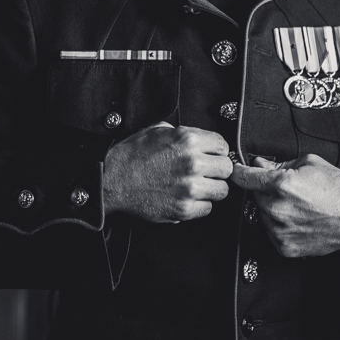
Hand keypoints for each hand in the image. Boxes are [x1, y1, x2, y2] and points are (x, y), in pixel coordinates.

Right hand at [103, 122, 232, 222]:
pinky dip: (200, 205)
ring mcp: (189, 187)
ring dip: (212, 189)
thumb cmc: (131, 157)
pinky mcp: (184, 208)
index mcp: (187, 140)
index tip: (213, 157)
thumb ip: (181, 132)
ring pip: (222, 190)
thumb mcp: (156, 130)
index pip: (223, 145)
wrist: (112, 181)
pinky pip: (208, 208)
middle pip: (227, 168)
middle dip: (218, 170)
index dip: (218, 152)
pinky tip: (187, 198)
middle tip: (206, 173)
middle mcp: (191, 163)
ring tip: (197, 186)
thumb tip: (197, 138)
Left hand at [230, 153, 339, 256]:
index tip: (236, 171)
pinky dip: (280, 226)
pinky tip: (299, 219)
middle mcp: (277, 209)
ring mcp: (279, 230)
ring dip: (273, 209)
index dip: (238, 171)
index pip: (244, 177)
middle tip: (289, 189)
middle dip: (265, 190)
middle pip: (254, 196)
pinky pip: (271, 232)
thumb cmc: (339, 189)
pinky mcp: (284, 247)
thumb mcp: (309, 163)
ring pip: (262, 214)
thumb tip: (258, 164)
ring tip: (299, 205)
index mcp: (281, 185)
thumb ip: (278, 164)